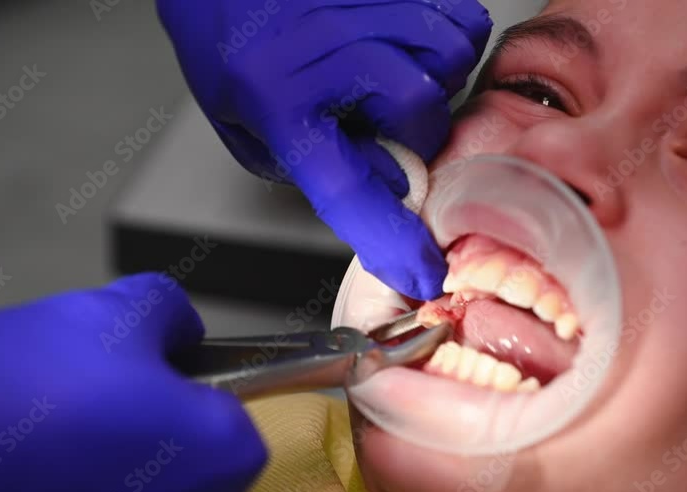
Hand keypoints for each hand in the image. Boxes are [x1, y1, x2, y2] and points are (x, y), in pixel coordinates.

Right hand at [0, 274, 265, 491]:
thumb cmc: (6, 407)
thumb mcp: (100, 315)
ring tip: (49, 447)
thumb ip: (167, 312)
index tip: (135, 376)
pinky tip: (38, 489)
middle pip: (194, 454)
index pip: (231, 402)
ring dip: (115, 469)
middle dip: (147, 425)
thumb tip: (181, 327)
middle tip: (82, 403)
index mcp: (224, 451)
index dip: (178, 381)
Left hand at [157, 0, 492, 299]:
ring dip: (440, 80)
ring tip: (403, 83)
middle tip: (394, 130)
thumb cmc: (229, 56)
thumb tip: (391, 188)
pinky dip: (453, 39)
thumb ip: (318, 166)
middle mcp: (318, 48)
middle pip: (418, 103)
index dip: (389, 236)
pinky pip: (457, 14)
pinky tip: (420, 51)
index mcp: (276, 100)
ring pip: (447, 52)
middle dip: (419, 131)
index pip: (346, 184)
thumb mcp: (251, 133)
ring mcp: (357, 6)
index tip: (421, 270)